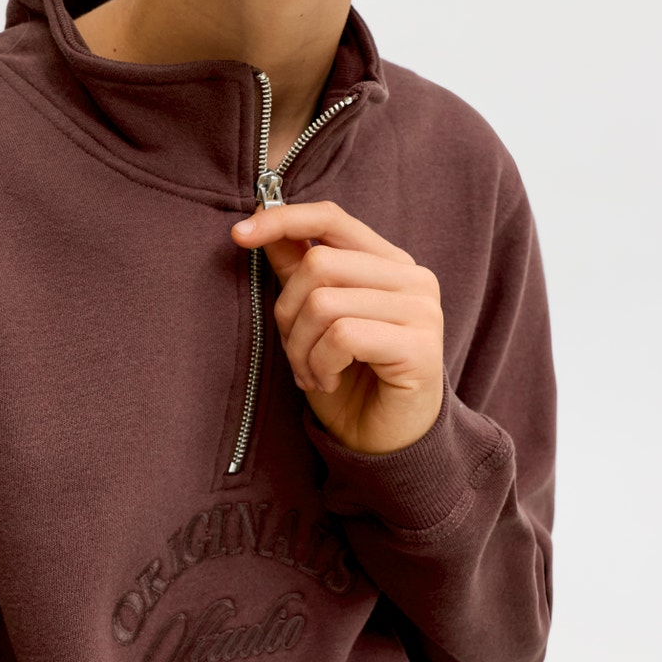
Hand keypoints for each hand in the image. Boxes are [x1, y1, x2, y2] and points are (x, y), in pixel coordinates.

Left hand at [231, 200, 444, 455]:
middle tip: (294, 351)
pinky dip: (321, 363)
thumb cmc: (352, 379)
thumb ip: (297, 270)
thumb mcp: (314, 319)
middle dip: (288, 312)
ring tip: (312, 372)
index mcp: (390, 262)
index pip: (333, 218)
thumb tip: (258, 226)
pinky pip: (342, 336)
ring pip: (324, 302)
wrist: (386, 443)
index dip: (283, 219)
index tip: (239, 235)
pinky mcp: (420, 347)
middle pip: (319, 263)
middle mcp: (413, 278)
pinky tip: (330, 381)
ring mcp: (422, 311)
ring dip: (301, 347)